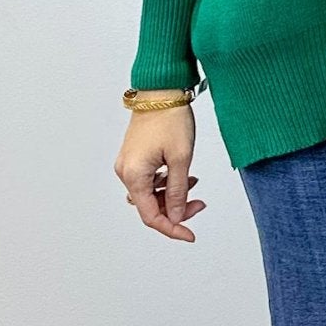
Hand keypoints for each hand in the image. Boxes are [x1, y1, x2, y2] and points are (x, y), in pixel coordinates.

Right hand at [114, 94, 205, 240]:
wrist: (161, 90)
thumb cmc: (170, 119)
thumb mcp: (181, 159)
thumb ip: (177, 192)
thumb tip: (175, 216)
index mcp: (134, 175)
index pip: (151, 216)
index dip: (172, 228)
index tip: (190, 235)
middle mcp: (125, 172)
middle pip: (150, 207)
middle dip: (175, 210)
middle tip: (200, 204)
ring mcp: (128, 164)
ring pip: (150, 194)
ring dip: (172, 196)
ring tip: (194, 185)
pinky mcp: (134, 157)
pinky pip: (149, 180)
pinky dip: (166, 183)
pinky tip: (183, 176)